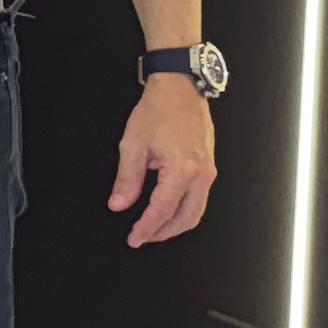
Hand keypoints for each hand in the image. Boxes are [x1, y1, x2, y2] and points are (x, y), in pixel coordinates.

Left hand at [111, 73, 217, 246]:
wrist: (181, 88)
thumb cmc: (157, 110)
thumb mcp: (132, 145)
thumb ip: (127, 179)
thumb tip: (118, 205)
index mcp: (182, 170)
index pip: (162, 211)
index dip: (146, 229)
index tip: (133, 239)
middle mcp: (202, 174)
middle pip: (186, 218)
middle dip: (163, 232)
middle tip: (142, 237)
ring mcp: (209, 170)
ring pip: (196, 210)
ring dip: (175, 224)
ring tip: (153, 228)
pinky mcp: (210, 166)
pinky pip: (199, 197)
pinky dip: (184, 209)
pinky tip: (167, 209)